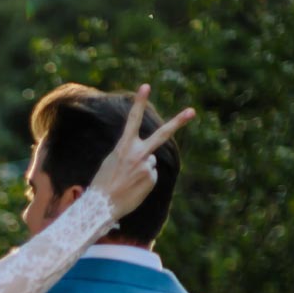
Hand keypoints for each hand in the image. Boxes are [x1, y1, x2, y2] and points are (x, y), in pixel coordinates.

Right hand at [90, 85, 195, 219]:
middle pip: (162, 135)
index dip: (139, 103)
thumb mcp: (111, 162)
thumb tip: (149, 158)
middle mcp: (137, 154)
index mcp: (123, 147)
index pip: (132, 120)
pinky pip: (150, 175)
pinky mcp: (151, 179)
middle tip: (192, 111)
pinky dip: (143, 181)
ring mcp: (146, 166)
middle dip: (178, 122)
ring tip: (127, 181)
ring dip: (141, 169)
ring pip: (150, 162)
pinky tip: (133, 188)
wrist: (101, 206)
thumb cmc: (103, 184)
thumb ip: (130, 153)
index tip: (146, 86)